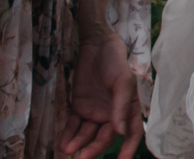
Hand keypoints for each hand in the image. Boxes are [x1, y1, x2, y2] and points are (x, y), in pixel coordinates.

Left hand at [58, 26, 143, 157]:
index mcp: (129, 108)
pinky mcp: (79, 107)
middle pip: (104, 138)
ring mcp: (94, 112)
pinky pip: (73, 125)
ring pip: (87, 135)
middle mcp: (112, 114)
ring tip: (67, 150)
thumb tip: (120, 132)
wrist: (96, 45)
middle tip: (82, 158)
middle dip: (94, 150)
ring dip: (78, 144)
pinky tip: (62, 143)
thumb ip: (121, 107)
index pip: (131, 133)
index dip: (128, 149)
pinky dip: (67, 135)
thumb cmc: (116, 62)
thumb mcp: (123, 82)